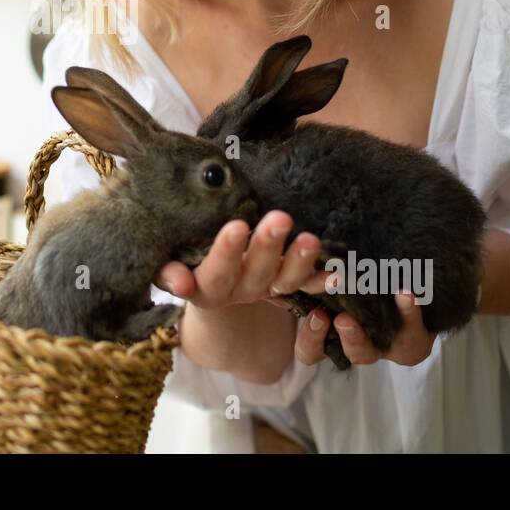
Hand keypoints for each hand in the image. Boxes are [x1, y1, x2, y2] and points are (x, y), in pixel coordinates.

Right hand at [155, 210, 323, 309]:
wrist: (204, 277)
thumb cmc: (182, 255)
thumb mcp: (168, 262)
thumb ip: (167, 270)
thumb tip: (178, 282)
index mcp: (206, 286)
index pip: (215, 271)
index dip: (226, 253)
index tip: (236, 227)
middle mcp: (238, 291)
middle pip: (255, 272)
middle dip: (268, 246)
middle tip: (280, 218)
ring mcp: (265, 290)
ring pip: (285, 280)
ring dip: (300, 261)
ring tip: (312, 239)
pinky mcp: (286, 286)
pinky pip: (307, 286)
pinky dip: (324, 279)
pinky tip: (341, 272)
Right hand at [293, 290, 436, 366]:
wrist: (416, 288)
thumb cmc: (365, 283)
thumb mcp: (335, 283)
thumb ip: (310, 281)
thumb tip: (284, 264)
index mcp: (334, 336)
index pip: (311, 351)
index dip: (310, 340)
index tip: (316, 315)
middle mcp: (358, 345)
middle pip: (344, 354)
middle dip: (339, 337)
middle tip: (338, 319)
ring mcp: (385, 346)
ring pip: (370, 352)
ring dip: (360, 336)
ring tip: (353, 316)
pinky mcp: (414, 340)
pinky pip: (412, 332)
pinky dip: (409, 312)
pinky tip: (406, 293)